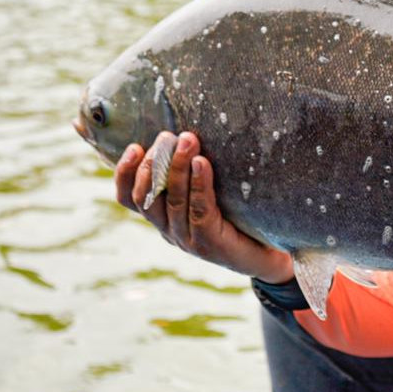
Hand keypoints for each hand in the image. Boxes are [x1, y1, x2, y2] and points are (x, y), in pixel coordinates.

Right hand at [115, 131, 293, 283]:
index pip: (129, 199)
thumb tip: (187, 135)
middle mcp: (170, 231)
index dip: (124, 174)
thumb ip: (194, 175)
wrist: (268, 256)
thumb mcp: (210, 195)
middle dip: (154, 162)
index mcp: (163, 219)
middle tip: (168, 136)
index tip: (134, 147)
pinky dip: (199, 184)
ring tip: (188, 141)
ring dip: (178, 167)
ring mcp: (188, 240)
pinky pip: (199, 210)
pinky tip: (202, 163)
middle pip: (147, 197)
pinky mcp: (209, 244)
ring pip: (173, 200)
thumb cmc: (239, 219)